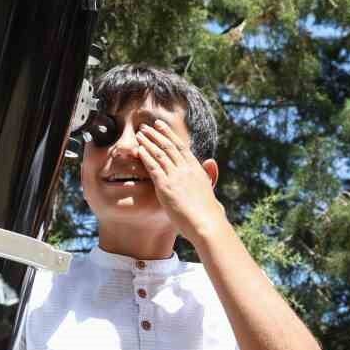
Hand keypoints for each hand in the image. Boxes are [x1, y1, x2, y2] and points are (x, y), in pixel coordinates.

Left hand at [134, 118, 227, 242]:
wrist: (206, 223)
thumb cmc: (209, 211)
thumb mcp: (211, 188)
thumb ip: (210, 174)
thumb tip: (211, 161)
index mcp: (196, 168)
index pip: (181, 146)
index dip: (169, 134)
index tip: (160, 126)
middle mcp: (186, 169)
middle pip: (168, 146)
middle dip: (156, 134)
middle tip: (145, 126)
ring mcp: (176, 177)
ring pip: (160, 153)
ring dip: (148, 142)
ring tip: (139, 134)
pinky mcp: (166, 186)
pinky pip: (153, 167)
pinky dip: (146, 156)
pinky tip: (139, 149)